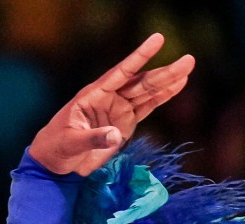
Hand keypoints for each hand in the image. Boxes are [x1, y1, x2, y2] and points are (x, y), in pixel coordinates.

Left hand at [29, 33, 193, 175]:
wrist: (55, 161)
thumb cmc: (57, 147)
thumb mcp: (70, 143)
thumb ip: (93, 138)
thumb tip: (117, 135)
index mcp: (93, 95)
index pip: (121, 73)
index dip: (139, 57)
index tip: (157, 40)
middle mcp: (109, 98)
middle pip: (140, 82)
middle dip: (164, 72)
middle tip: (189, 60)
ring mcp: (119, 109)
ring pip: (147, 92)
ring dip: (168, 81)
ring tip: (188, 68)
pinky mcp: (126, 123)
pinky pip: (147, 107)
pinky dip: (163, 97)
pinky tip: (179, 84)